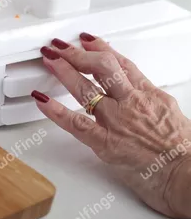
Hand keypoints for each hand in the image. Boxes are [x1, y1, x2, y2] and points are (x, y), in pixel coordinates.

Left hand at [32, 34, 190, 218]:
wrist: (190, 178)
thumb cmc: (185, 152)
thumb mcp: (171, 113)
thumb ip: (150, 99)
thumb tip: (140, 91)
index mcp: (148, 94)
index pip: (120, 63)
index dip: (101, 47)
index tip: (88, 40)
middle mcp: (130, 102)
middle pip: (101, 66)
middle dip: (78, 53)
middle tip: (61, 46)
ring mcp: (116, 121)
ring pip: (85, 88)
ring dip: (64, 70)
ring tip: (49, 59)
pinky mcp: (106, 143)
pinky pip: (76, 123)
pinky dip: (55, 111)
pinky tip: (41, 99)